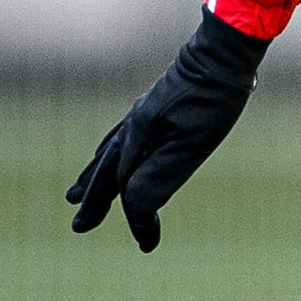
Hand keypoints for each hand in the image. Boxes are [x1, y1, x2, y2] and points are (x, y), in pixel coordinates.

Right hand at [67, 13, 269, 249]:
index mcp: (138, 137)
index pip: (130, 189)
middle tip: (79, 225)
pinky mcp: (154, 106)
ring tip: (76, 192)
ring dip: (94, 177)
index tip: (147, 248)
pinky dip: (110, 152)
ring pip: (109, 153)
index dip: (138, 220)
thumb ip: (159, 177)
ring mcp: (142, 114)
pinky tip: (113, 152)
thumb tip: (135, 211)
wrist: (224, 51)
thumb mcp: (191, 145)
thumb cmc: (213, 100)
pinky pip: (121, 137)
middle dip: (94, 200)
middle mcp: (133, 126)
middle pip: (106, 171)